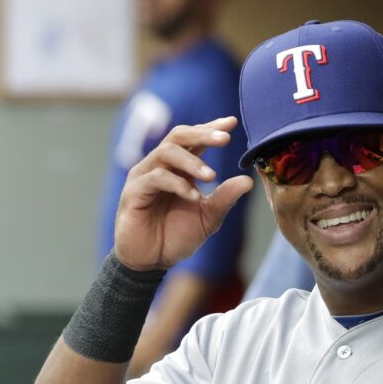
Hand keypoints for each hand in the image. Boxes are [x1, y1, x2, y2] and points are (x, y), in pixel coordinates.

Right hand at [114, 116, 253, 270]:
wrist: (151, 261)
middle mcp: (160, 166)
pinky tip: (194, 196)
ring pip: (166, 153)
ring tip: (212, 176)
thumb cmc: (176, 236)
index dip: (211, 128)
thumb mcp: (208, 218)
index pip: (194, 139)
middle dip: (203, 134)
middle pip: (179, 136)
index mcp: (179, 168)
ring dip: (191, 161)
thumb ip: (225, 199)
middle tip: (225, 139)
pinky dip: (178, 184)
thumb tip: (248, 181)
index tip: (232, 122)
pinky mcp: (134, 193)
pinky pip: (156, 179)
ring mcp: (145, 177)